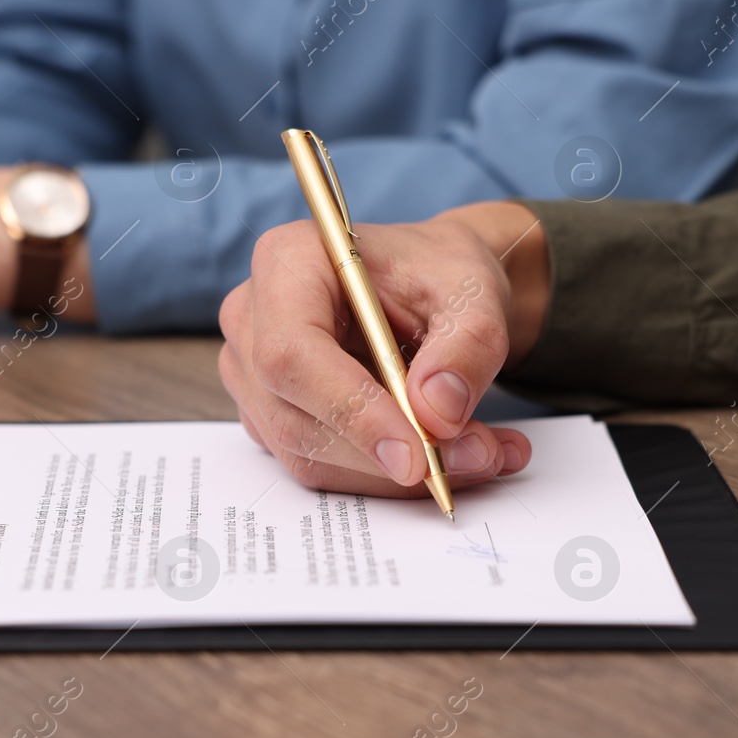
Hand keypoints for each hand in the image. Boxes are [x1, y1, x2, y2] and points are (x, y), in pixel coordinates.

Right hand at [218, 201, 550, 495]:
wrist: (435, 288)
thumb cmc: (440, 274)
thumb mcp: (474, 294)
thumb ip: (465, 348)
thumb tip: (438, 415)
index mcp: (286, 263)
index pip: (292, 353)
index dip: (350, 410)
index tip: (414, 456)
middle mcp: (253, 321)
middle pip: (297, 415)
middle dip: (390, 453)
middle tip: (481, 455)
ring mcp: (255, 376)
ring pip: (312, 453)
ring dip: (398, 474)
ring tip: (485, 453)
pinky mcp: (274, 418)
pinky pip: (324, 465)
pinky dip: (390, 475)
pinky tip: (452, 457)